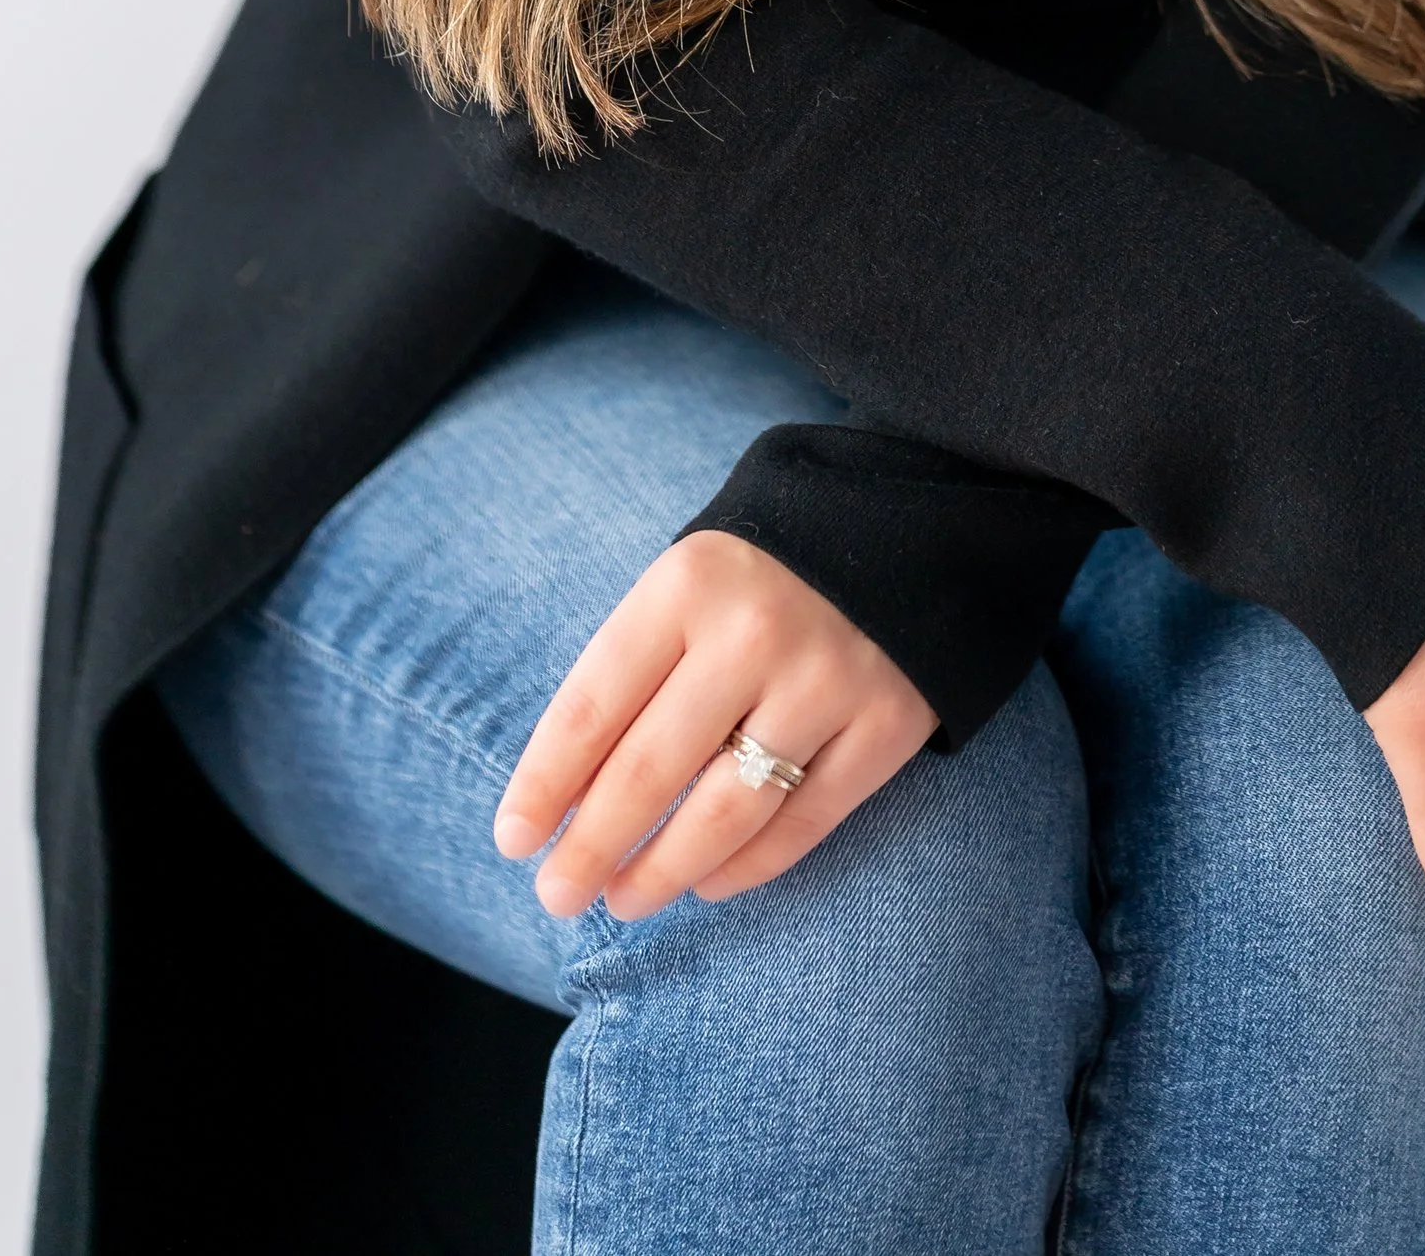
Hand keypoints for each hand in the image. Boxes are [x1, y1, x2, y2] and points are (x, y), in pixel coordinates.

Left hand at [493, 530, 937, 919]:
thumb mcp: (691, 580)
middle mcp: (755, 631)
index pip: (594, 704)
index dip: (545, 783)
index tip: (512, 840)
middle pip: (650, 771)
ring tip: (624, 900)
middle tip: (557, 894)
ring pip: (725, 813)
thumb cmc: (765, 569)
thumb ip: (638, 667)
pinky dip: (747, 867)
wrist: (912, 523)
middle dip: (591, 848)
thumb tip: (565, 794)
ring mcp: (827, 679)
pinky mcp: (889, 722)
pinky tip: (708, 882)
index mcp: (689, 582)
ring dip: (663, 872)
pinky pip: (803, 823)